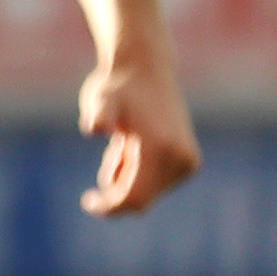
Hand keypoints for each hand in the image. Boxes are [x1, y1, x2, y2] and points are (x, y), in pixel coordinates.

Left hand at [78, 54, 200, 215]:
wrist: (146, 68)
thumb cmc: (118, 86)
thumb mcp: (101, 99)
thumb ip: (98, 115)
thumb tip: (96, 128)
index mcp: (162, 150)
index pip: (134, 199)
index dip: (109, 207)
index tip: (87, 202)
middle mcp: (181, 160)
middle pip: (141, 201)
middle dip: (117, 187)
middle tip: (114, 148)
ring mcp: (188, 163)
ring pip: (147, 194)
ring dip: (126, 176)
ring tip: (126, 141)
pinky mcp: (188, 162)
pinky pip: (155, 185)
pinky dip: (137, 172)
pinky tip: (134, 144)